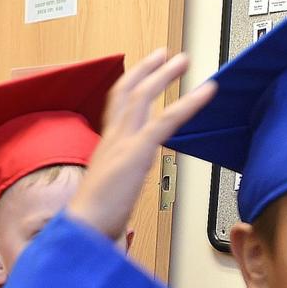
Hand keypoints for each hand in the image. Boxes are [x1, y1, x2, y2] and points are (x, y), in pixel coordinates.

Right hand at [66, 49, 216, 240]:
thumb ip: (117, 205)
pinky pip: (167, 119)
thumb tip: (122, 229)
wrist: (80, 233)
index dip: (129, 89)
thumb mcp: (107, 207)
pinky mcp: (137, 152)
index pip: (115, 111)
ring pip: (143, 96)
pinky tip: (206, 91)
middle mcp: (111, 141)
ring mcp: (122, 143)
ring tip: (182, 60)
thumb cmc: (90, 227)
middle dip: (146, 70)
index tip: (141, 76)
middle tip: (164, 55)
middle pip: (126, 92)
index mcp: (104, 152)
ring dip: (164, 74)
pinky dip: (189, 102)